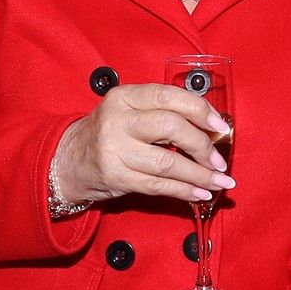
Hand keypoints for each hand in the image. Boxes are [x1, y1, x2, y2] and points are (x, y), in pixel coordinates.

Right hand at [51, 84, 236, 206]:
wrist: (70, 160)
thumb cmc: (110, 132)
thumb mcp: (128, 110)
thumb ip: (163, 111)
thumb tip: (211, 126)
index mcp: (124, 96)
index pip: (168, 96)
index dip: (200, 110)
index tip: (220, 127)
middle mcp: (117, 120)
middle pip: (171, 127)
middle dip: (202, 145)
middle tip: (219, 159)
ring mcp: (115, 150)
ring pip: (168, 162)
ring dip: (200, 174)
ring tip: (219, 180)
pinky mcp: (116, 177)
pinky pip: (159, 186)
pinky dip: (185, 191)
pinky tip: (201, 193)